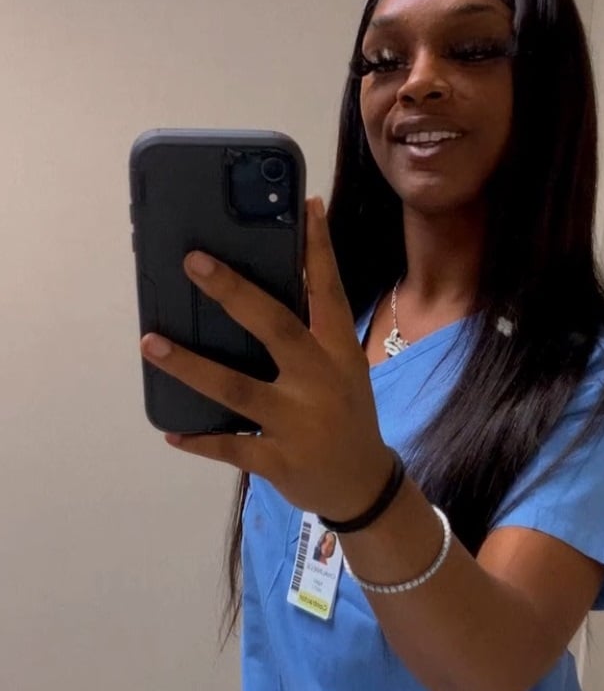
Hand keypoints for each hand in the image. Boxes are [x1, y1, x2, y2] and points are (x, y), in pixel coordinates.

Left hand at [140, 197, 391, 520]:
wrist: (363, 483)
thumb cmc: (347, 413)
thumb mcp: (342, 369)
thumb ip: (311, 335)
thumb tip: (257, 291)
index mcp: (338, 353)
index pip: (329, 292)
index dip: (319, 250)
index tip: (307, 207)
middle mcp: (320, 381)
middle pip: (276, 328)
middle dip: (234, 293)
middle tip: (193, 262)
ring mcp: (298, 422)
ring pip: (238, 389)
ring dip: (192, 366)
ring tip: (151, 343)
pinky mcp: (279, 460)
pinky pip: (232, 448)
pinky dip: (201, 441)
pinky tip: (173, 433)